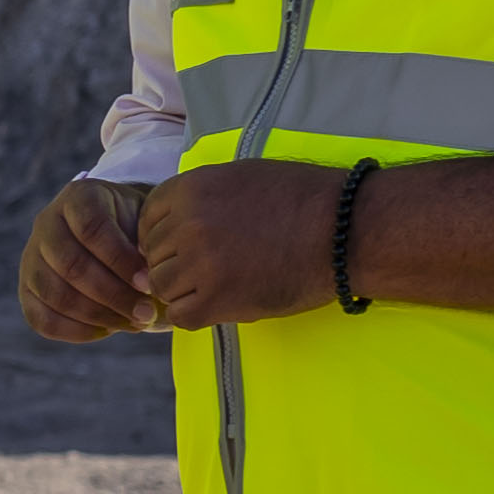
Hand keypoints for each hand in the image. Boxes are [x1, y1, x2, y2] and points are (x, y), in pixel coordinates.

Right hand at [16, 177, 159, 341]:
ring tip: (135, 323)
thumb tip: (150, 284)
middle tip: (147, 313)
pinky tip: (109, 329)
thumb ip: (147, 244)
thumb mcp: (144, 220)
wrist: (111, 229)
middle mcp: (46, 224)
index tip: (149, 282)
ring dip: (100, 316)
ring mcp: (31, 258)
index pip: (91, 228)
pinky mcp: (27, 289)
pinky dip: (77, 331)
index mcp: (77, 198)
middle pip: (71, 265)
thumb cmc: (134, 226)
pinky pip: (43, 319)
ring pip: (56, 295)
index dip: (120, 259)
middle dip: (113, 294)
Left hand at [133, 158, 345, 328]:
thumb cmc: (303, 199)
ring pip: (162, 286)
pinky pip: (180, 316)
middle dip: (173, 262)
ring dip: (182, 289)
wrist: (346, 230)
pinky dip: (193, 314)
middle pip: (153, 254)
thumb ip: (200, 197)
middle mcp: (188, 224)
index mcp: (192, 188)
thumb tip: (172, 221)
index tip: (181, 244)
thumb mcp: (242, 177)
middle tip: (205, 269)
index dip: (162, 234)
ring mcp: (200, 263)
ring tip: (215, 286)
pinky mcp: (218, 300)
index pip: (148, 219)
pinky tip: (218, 305)